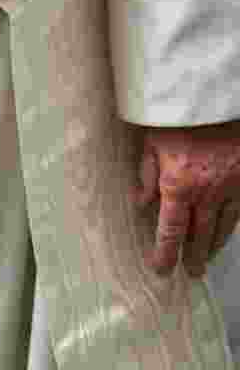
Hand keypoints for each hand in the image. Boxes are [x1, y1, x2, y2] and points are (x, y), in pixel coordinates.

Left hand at [133, 120, 239, 277]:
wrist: (213, 97)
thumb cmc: (179, 116)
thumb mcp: (152, 142)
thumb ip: (146, 175)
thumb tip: (139, 202)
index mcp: (178, 185)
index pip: (171, 231)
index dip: (166, 254)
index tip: (161, 269)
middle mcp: (207, 192)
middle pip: (200, 235)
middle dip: (194, 257)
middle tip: (191, 272)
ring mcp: (232, 187)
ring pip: (224, 226)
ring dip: (214, 245)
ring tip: (207, 257)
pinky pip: (239, 211)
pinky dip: (232, 225)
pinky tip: (226, 231)